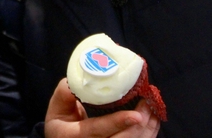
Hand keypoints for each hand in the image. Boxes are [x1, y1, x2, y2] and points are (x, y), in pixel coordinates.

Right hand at [44, 79, 159, 137]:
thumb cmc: (61, 120)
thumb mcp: (57, 107)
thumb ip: (66, 93)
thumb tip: (81, 79)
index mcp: (75, 135)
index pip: (98, 129)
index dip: (117, 122)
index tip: (136, 115)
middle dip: (139, 125)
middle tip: (148, 104)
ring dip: (148, 129)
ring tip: (154, 109)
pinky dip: (148, 133)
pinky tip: (153, 120)